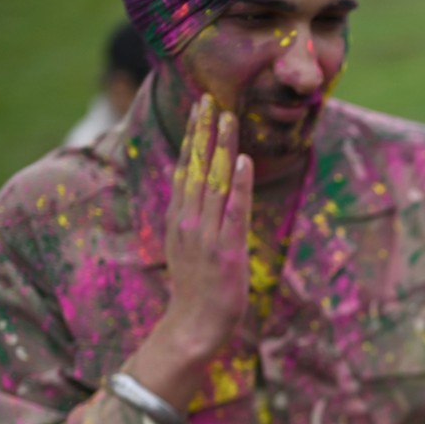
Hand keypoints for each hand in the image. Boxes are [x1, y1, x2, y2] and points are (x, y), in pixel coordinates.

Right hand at [124, 95, 253, 411]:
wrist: (194, 325)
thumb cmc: (197, 288)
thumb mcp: (189, 246)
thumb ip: (193, 217)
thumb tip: (204, 193)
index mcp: (179, 217)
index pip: (185, 168)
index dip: (193, 137)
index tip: (199, 109)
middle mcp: (188, 220)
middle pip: (197, 167)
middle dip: (203, 131)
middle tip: (210, 98)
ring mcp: (206, 233)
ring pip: (215, 181)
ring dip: (222, 148)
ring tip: (227, 117)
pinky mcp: (227, 249)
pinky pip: (235, 210)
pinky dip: (241, 185)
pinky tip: (245, 161)